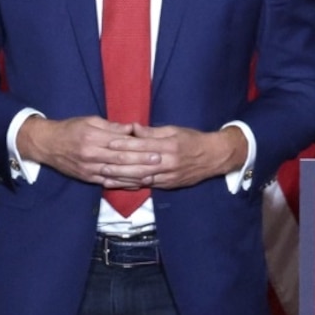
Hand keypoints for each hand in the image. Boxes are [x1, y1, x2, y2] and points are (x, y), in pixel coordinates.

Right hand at [18, 114, 147, 189]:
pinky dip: (124, 185)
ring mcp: (90, 169)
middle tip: (160, 161)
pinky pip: (109, 183)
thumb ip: (110, 126)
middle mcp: (92, 155)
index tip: (155, 147)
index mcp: (93, 138)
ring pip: (117, 174)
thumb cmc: (70, 129)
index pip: (120, 144)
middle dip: (142, 162)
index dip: (139, 147)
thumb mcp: (89, 121)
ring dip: (136, 176)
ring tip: (153, 175)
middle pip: (121, 160)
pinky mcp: (88, 178)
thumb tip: (131, 128)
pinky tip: (138, 185)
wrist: (47, 144)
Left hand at [112, 124, 249, 191]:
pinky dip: (133, 186)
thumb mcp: (173, 130)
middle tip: (100, 164)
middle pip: (139, 164)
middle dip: (118, 165)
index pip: (142, 146)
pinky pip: (148, 186)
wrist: (213, 157)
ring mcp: (168, 176)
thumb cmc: (192, 140)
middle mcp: (168, 163)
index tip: (109, 143)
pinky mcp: (169, 184)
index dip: (125, 145)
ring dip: (121, 179)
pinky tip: (120, 185)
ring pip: (141, 178)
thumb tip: (133, 129)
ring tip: (105, 177)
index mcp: (168, 146)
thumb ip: (152, 131)